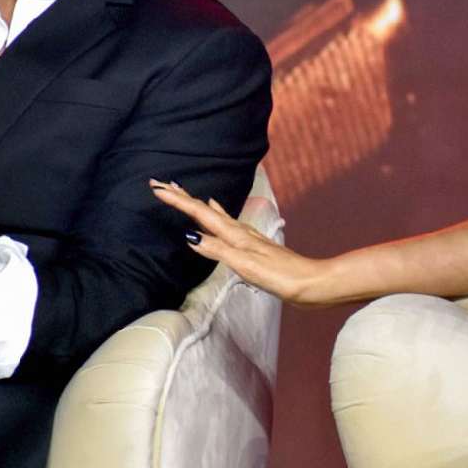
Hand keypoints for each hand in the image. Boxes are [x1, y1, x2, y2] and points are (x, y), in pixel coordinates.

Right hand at [149, 179, 330, 306]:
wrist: (311, 283)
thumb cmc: (281, 276)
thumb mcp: (246, 265)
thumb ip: (218, 250)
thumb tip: (190, 237)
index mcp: (236, 235)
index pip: (200, 213)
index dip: (179, 201)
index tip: (157, 188)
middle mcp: (240, 232)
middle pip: (206, 210)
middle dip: (184, 198)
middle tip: (162, 184)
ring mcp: (247, 238)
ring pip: (216, 216)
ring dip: (198, 205)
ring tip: (185, 194)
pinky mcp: (253, 247)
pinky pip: (227, 225)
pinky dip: (216, 217)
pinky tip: (218, 216)